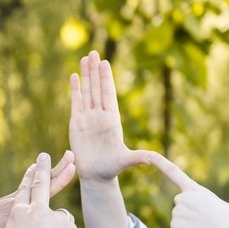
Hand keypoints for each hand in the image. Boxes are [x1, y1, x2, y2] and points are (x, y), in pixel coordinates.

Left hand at [0, 150, 75, 227]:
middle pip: (39, 182)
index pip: (43, 190)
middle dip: (56, 169)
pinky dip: (35, 183)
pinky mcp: (3, 208)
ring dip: (46, 174)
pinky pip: (24, 192)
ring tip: (58, 163)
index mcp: (14, 209)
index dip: (59, 178)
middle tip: (70, 154)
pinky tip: (37, 179)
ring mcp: (7, 203)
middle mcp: (12, 202)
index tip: (72, 165)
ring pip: (32, 185)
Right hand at [70, 51, 159, 182]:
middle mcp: (100, 115)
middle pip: (97, 88)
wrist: (96, 175)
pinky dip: (75, 89)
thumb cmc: (112, 167)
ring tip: (85, 58)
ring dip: (86, 75)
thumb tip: (154, 158)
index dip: (106, 78)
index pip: (108, 94)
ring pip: (87, 91)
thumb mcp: (126, 160)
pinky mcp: (76, 123)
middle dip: (95, 70)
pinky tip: (74, 76)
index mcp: (112, 119)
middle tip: (93, 53)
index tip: (105, 63)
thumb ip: (139, 157)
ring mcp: (88, 117)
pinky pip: (76, 102)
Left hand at [145, 151, 228, 227]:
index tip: (149, 153)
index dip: (160, 162)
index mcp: (194, 189)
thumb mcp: (215, 204)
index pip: (173, 172)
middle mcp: (182, 197)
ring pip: (179, 221)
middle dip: (189, 215)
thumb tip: (194, 216)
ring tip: (204, 227)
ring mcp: (177, 210)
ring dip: (190, 226)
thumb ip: (200, 204)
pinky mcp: (175, 225)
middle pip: (179, 207)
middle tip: (205, 220)